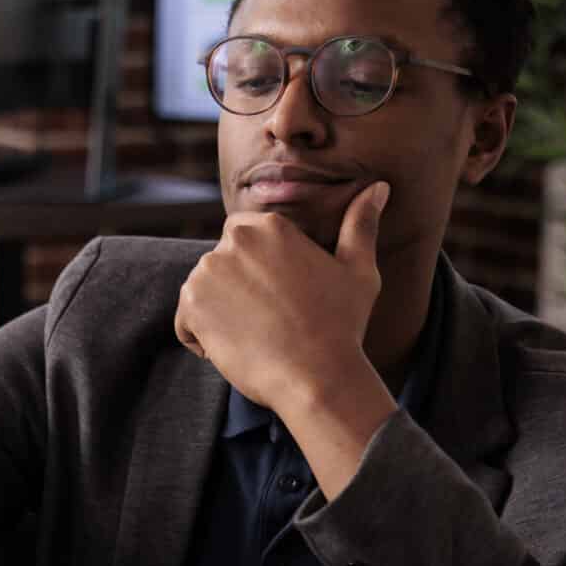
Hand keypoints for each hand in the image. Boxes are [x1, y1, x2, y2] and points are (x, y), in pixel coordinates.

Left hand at [175, 181, 397, 497]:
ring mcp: (209, 271)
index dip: (255, 269)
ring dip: (220, 315)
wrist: (317, 377)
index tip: (277, 297)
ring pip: (203, 293)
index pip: (242, 236)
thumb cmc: (341, 326)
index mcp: (271, 226)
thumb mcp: (358, 271)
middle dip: (235, 290)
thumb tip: (379, 187)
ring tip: (258, 336)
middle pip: (220, 264)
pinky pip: (185, 322)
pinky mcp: (191, 304)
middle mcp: (235, 240)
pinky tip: (237, 349)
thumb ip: (360, 226)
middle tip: (270, 321)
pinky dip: (203, 340)